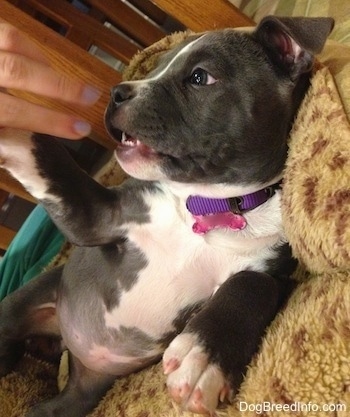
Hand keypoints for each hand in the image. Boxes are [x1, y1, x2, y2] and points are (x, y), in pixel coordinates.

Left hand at [0, 22, 100, 138]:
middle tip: (92, 96)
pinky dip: (25, 44)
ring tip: (64, 80)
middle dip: (62, 85)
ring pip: (12, 42)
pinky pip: (3, 30)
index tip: (81, 129)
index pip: (14, 111)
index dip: (51, 121)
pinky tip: (36, 59)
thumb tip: (17, 136)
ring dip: (45, 62)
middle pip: (18, 71)